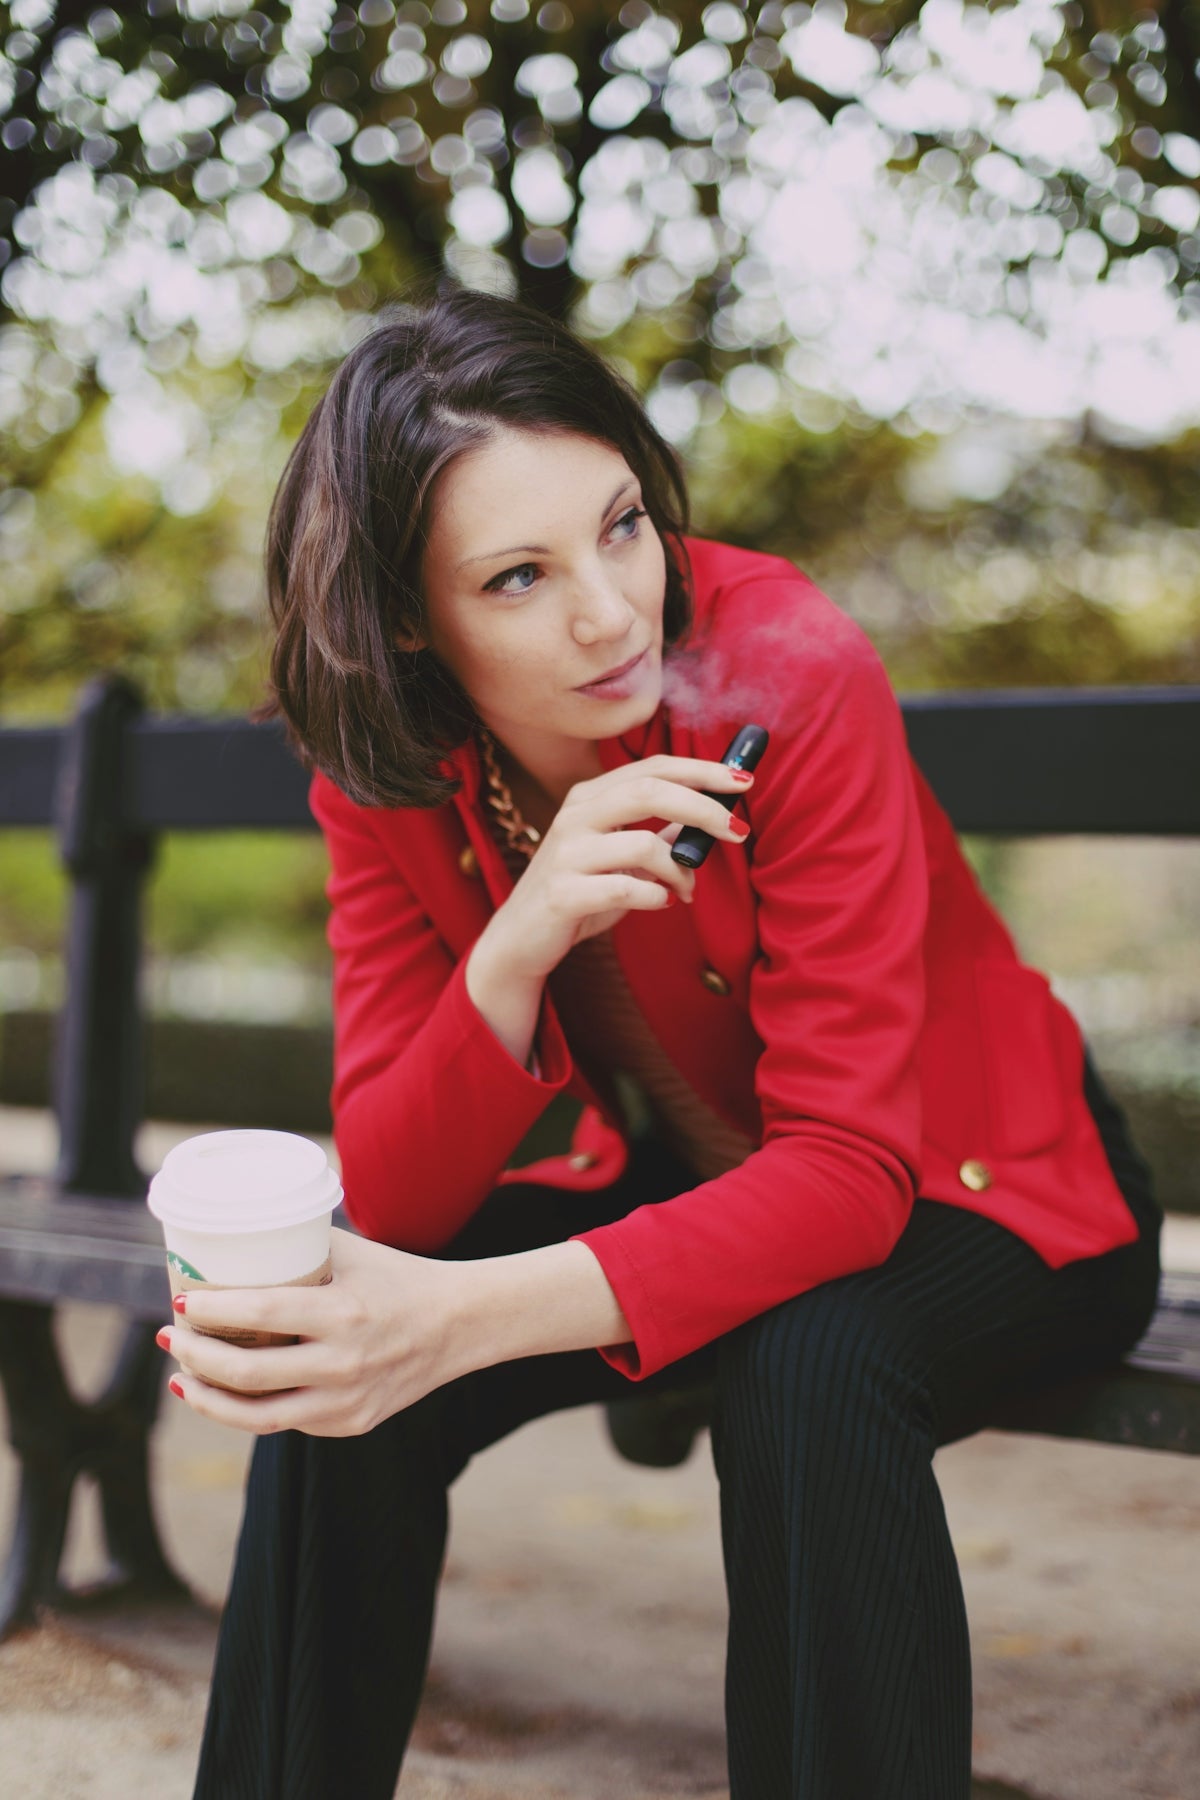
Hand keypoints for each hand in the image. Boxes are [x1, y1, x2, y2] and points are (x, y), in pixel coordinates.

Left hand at [157, 1228, 472, 1437]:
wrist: (457, 1325)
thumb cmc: (397, 1277)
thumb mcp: (352, 1252)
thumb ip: (298, 1246)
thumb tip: (235, 1235)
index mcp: (344, 1313)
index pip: (260, 1315)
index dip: (213, 1311)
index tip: (183, 1301)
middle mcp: (344, 1364)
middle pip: (247, 1374)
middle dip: (195, 1357)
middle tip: (172, 1336)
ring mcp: (346, 1402)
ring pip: (257, 1416)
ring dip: (208, 1398)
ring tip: (182, 1379)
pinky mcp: (350, 1424)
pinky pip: (287, 1421)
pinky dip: (249, 1408)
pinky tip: (226, 1393)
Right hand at [487, 753, 753, 981]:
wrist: (521, 939)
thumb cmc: (578, 892)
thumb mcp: (618, 858)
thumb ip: (655, 837)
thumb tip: (708, 820)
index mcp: (589, 798)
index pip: (652, 768)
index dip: (701, 770)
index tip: (744, 780)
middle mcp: (575, 817)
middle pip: (649, 791)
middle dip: (703, 808)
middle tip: (739, 831)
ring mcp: (566, 854)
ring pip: (642, 845)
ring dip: (680, 870)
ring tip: (687, 889)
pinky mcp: (562, 894)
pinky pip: (625, 890)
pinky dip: (654, 897)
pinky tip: (660, 903)